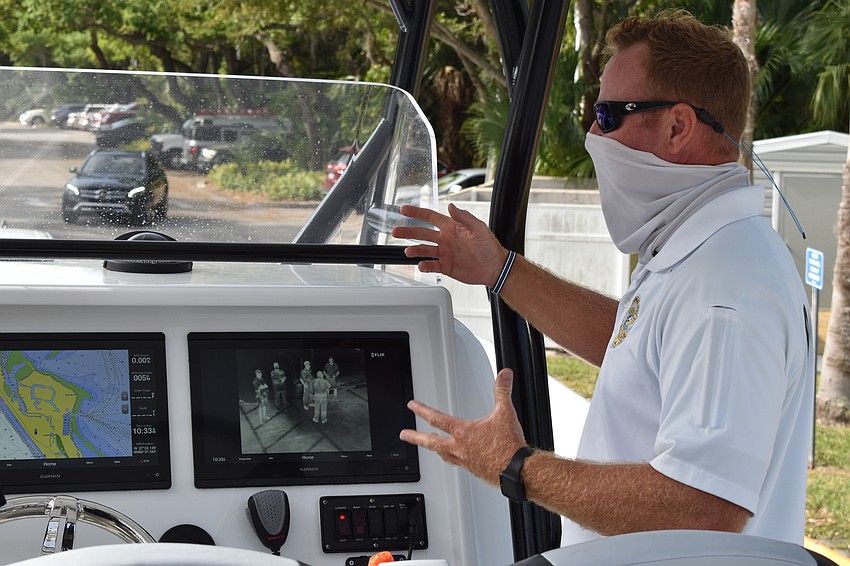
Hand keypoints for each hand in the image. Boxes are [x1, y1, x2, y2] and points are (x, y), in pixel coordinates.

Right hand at [391, 203, 507, 286]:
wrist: (494, 267)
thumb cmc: (489, 246)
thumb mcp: (478, 228)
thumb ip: (464, 218)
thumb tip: (451, 206)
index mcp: (451, 227)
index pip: (430, 217)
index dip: (417, 213)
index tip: (404, 209)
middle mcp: (445, 239)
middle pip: (422, 233)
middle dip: (408, 232)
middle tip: (395, 231)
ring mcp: (444, 253)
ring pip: (424, 250)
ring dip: (414, 250)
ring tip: (407, 251)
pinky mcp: (446, 267)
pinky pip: (431, 266)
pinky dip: (424, 266)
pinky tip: (421, 265)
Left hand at [399, 369, 526, 485]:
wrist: (518, 470)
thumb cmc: (510, 446)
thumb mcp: (505, 413)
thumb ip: (502, 391)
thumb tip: (504, 375)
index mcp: (464, 433)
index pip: (437, 419)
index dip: (422, 410)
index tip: (412, 406)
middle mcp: (460, 448)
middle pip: (431, 442)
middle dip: (415, 437)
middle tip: (404, 435)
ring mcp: (466, 461)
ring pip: (444, 455)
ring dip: (435, 449)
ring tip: (431, 447)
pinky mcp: (474, 470)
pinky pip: (458, 464)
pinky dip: (453, 458)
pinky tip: (458, 458)